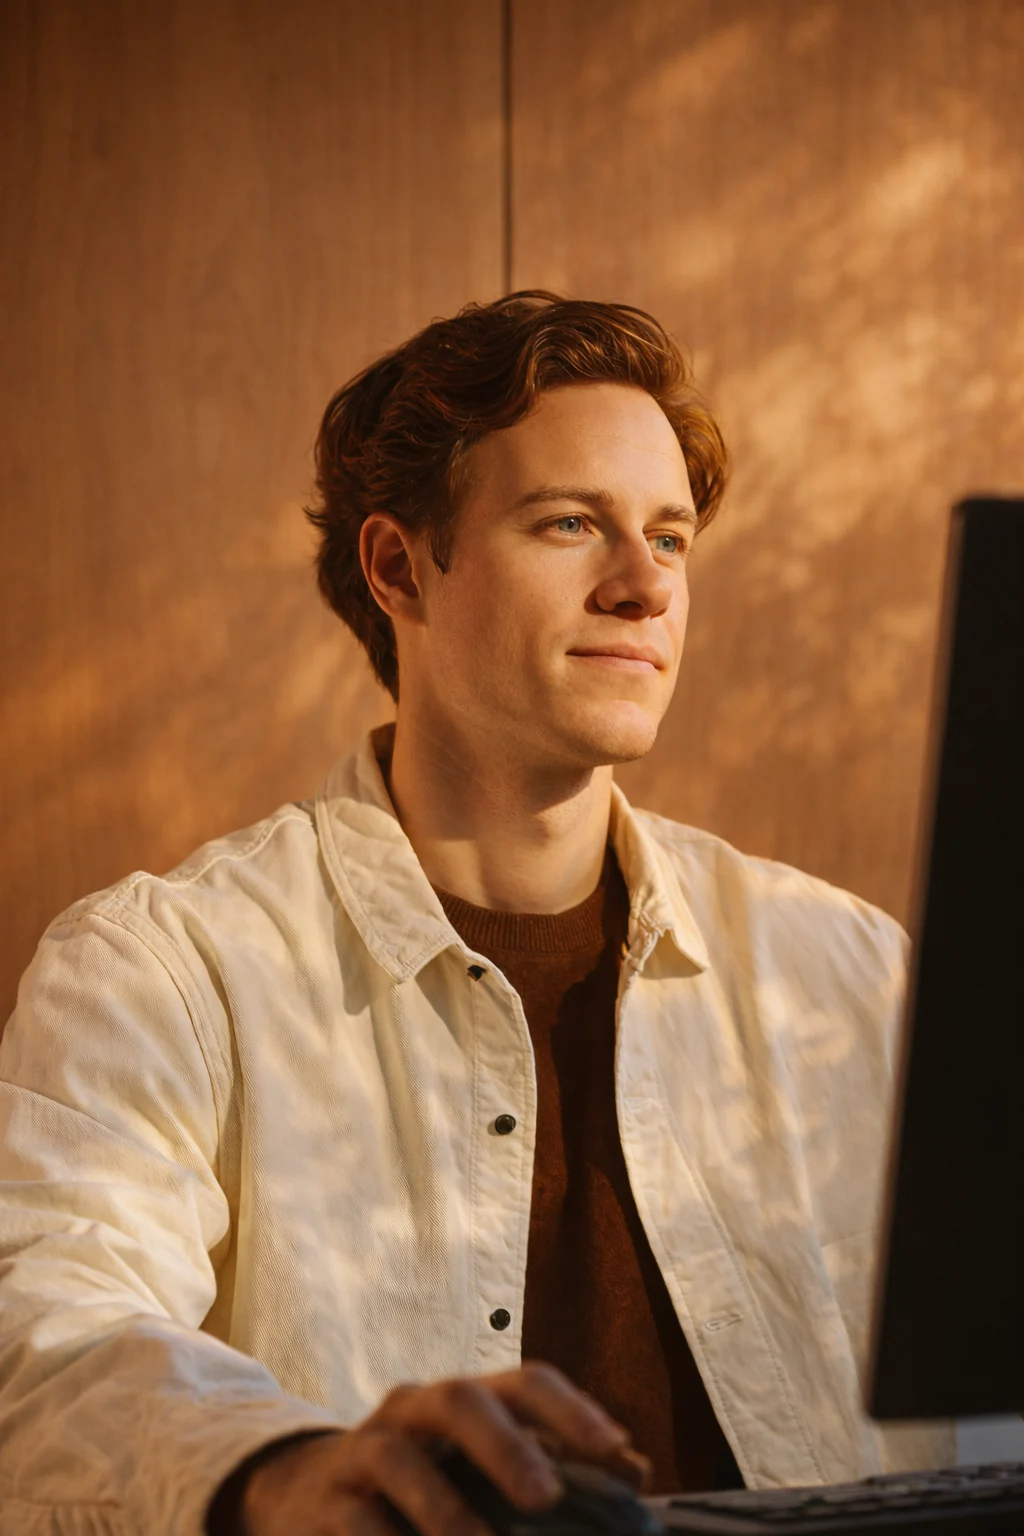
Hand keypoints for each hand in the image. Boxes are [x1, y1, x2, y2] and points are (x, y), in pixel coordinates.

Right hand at [238, 1361, 647, 1535]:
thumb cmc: (419, 1484)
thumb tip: (636, 1471)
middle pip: (461, 1400)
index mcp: (466, 1401)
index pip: (524, 1383)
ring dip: (444, 1507)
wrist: (306, 1496)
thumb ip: (554, 1465)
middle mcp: (416, 1410)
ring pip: (399, 1457)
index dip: (571, 1411)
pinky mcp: (326, 1504)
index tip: (616, 1452)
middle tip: (546, 1494)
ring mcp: (366, 1450)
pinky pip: (355, 1521)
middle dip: (505, 1443)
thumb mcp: (482, 1467)